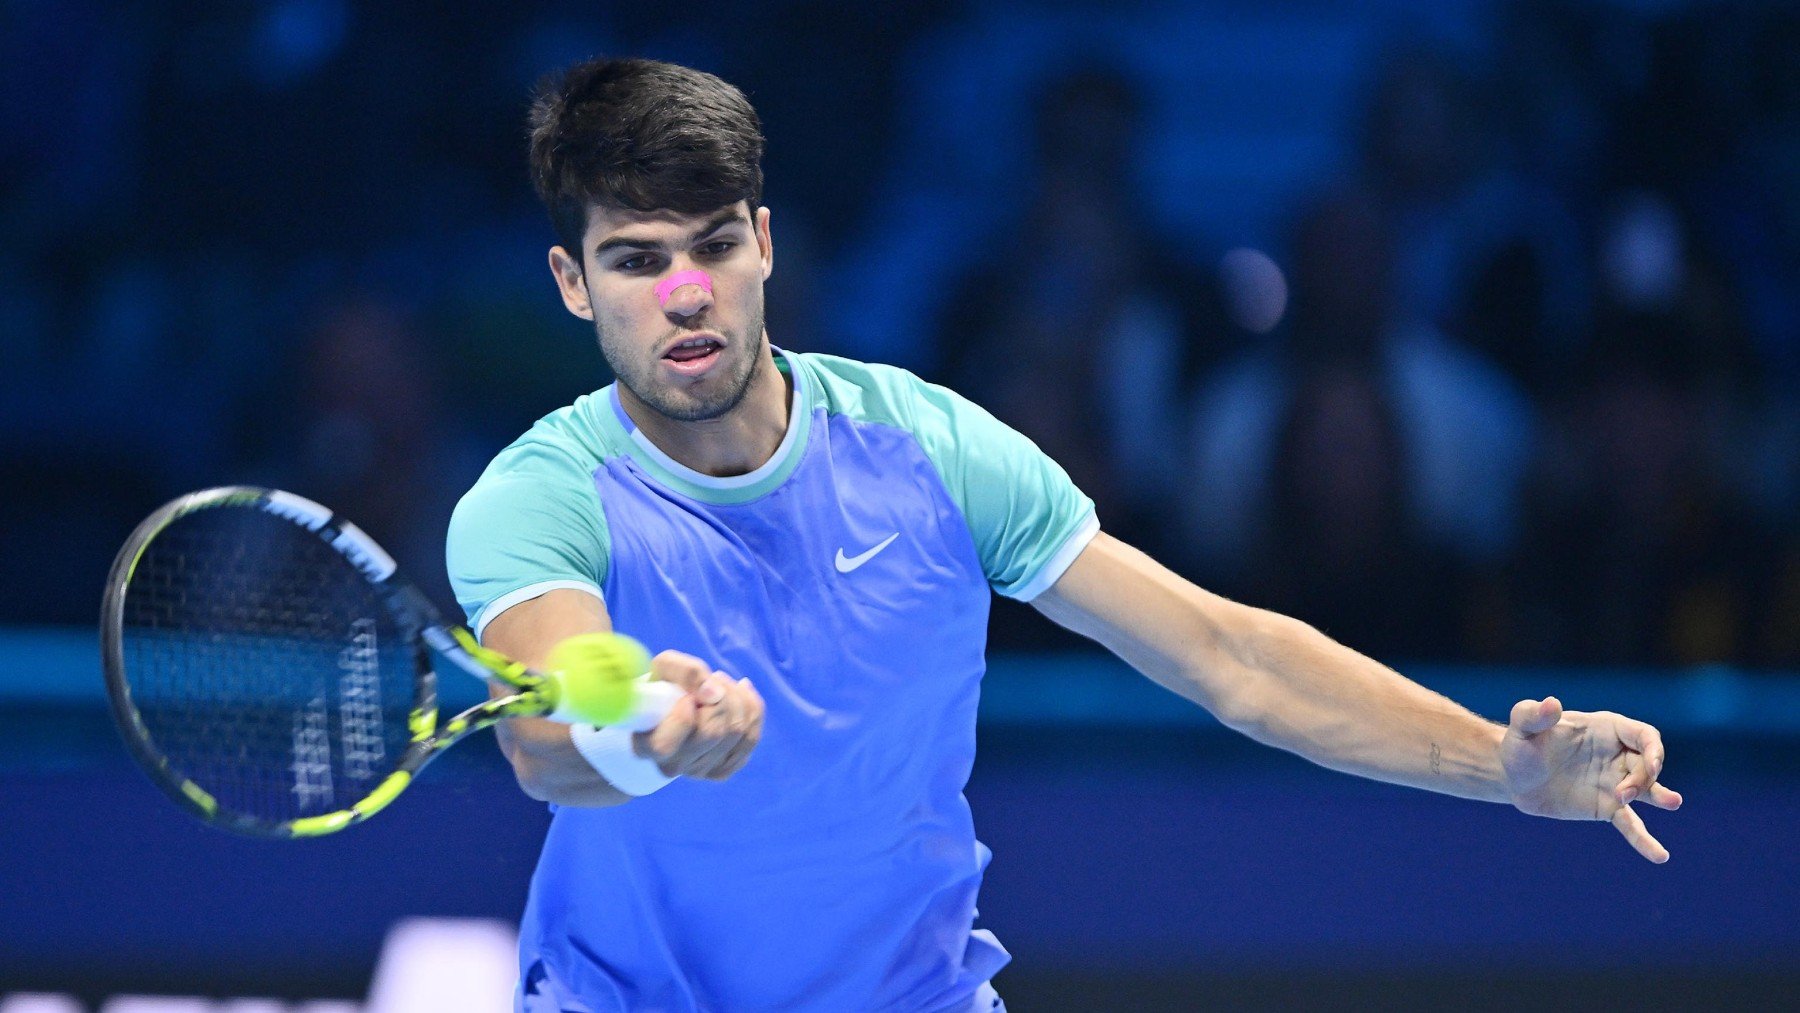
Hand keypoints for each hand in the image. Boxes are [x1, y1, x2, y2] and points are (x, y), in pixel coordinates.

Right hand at [632, 650, 764, 780]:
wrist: (668, 707)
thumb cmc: (664, 686)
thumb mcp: (666, 667)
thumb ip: (686, 673)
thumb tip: (714, 692)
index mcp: (649, 745)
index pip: (684, 724)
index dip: (691, 703)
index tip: (687, 695)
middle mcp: (673, 765)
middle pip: (715, 731)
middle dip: (722, 695)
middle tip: (712, 679)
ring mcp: (698, 771)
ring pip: (738, 733)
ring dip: (738, 698)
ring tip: (722, 685)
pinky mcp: (721, 771)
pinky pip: (751, 738)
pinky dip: (751, 709)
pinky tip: (739, 694)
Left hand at [1500, 697, 1683, 862]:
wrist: (1512, 777)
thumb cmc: (1520, 745)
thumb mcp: (1521, 727)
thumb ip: (1532, 714)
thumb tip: (1551, 703)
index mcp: (1605, 730)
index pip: (1644, 735)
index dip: (1653, 749)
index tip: (1651, 765)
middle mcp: (1617, 755)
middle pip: (1647, 764)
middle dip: (1643, 778)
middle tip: (1621, 794)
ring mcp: (1614, 783)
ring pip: (1647, 791)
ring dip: (1659, 796)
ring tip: (1672, 802)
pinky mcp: (1606, 808)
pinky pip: (1630, 824)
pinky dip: (1644, 840)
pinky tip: (1659, 855)